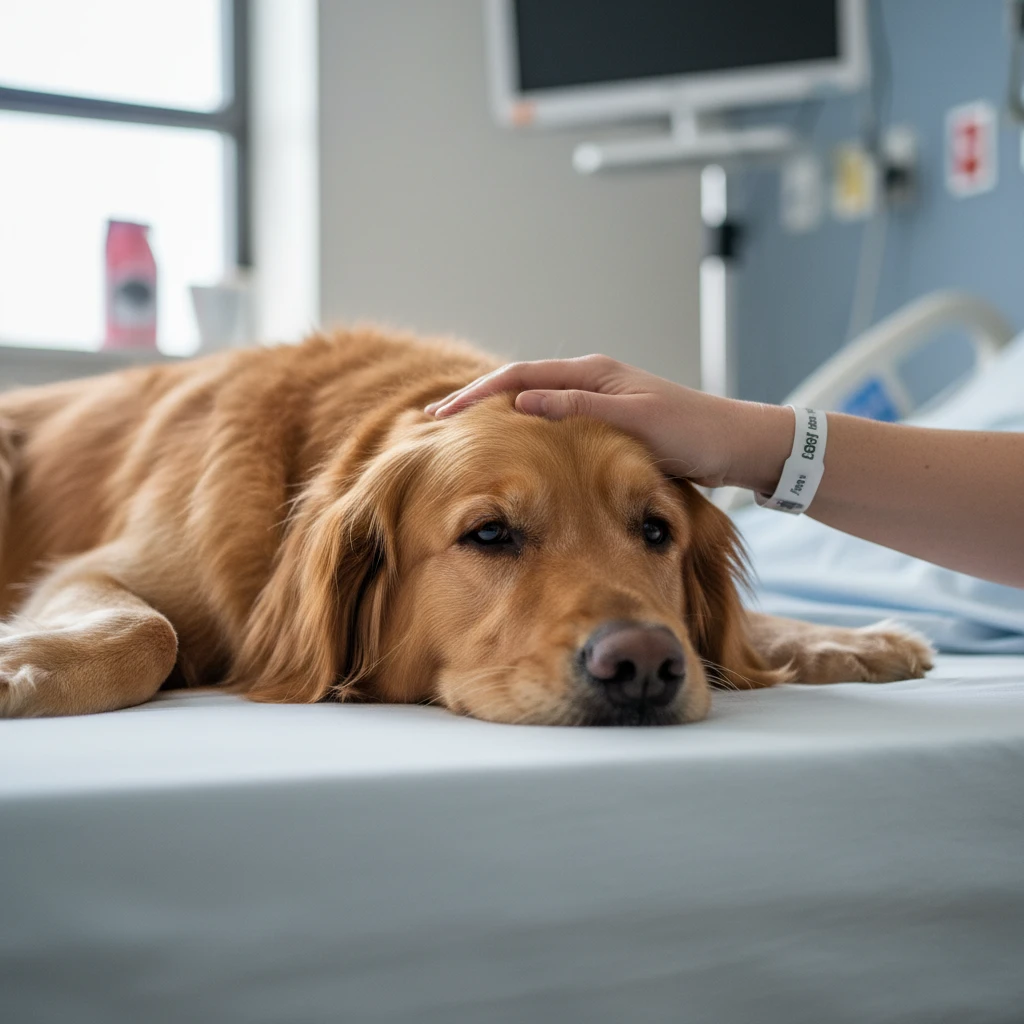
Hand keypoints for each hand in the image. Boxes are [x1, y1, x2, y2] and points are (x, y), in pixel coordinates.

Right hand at [426, 354, 791, 489]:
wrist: (735, 446)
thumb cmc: (692, 432)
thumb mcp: (634, 420)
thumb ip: (578, 409)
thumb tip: (522, 403)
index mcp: (593, 374)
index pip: (521, 378)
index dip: (478, 395)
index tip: (443, 414)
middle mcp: (590, 382)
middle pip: (519, 386)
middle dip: (476, 402)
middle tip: (434, 420)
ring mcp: (597, 402)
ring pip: (533, 404)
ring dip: (496, 416)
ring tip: (460, 433)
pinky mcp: (605, 424)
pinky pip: (552, 423)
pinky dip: (523, 431)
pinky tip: (510, 448)